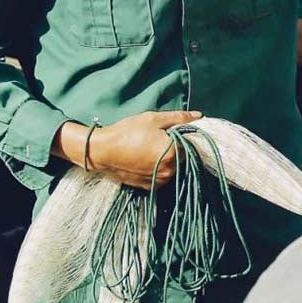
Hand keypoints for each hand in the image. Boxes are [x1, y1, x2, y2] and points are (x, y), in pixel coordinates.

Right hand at [83, 111, 205, 189]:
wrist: (101, 151)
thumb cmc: (127, 132)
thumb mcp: (153, 119)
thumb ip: (178, 117)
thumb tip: (199, 115)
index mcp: (173, 153)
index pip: (191, 144)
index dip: (184, 136)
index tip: (173, 131)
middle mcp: (169, 170)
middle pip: (182, 157)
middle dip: (176, 147)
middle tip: (159, 138)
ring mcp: (159, 180)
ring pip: (173, 167)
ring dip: (168, 159)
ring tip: (150, 148)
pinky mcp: (149, 186)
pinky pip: (161, 176)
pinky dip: (159, 168)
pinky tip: (146, 159)